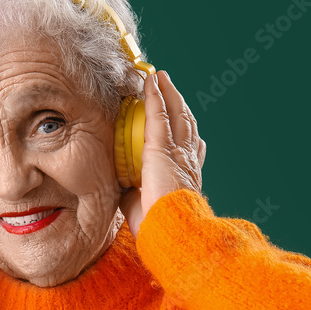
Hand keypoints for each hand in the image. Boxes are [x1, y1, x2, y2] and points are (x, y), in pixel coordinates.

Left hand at [119, 70, 205, 236]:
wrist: (170, 231)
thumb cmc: (157, 226)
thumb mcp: (142, 204)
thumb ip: (133, 191)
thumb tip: (121, 187)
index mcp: (185, 175)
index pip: (190, 147)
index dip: (185, 131)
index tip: (181, 119)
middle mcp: (187, 159)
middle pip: (185, 123)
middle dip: (178, 103)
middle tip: (169, 87)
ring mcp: (178, 151)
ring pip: (176, 113)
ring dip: (168, 93)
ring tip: (160, 78)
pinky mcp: (162, 147)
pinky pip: (159, 113)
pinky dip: (155, 95)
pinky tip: (150, 81)